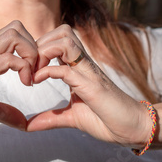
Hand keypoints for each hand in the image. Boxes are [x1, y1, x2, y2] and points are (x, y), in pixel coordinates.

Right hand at [0, 21, 36, 129]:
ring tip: (29, 79)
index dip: (30, 50)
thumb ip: (3, 111)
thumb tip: (24, 123)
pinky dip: (24, 69)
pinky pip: (9, 58)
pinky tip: (24, 85)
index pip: (14, 34)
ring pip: (15, 34)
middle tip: (36, 73)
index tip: (33, 75)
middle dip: (35, 47)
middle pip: (17, 27)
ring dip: (31, 54)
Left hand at [27, 25, 151, 147]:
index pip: (57, 39)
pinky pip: (66, 69)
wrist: (133, 129)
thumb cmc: (106, 120)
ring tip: (34, 71)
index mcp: (78, 67)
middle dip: (40, 43)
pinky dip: (47, 71)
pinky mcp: (91, 85)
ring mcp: (88, 72)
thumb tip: (28, 126)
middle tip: (29, 66)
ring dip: (44, 52)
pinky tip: (37, 81)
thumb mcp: (70, 117)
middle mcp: (83, 64)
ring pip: (65, 40)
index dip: (39, 47)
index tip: (27, 67)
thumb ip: (50, 118)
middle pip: (62, 32)